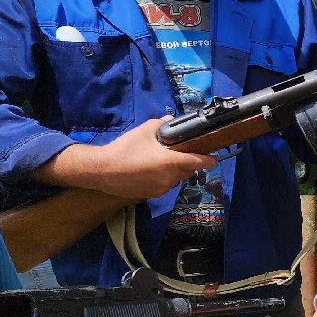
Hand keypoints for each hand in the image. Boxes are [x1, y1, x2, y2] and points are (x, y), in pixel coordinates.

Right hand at [85, 118, 216, 199]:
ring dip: (174, 171)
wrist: (102, 171)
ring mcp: (161, 188)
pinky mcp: (152, 195)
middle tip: (179, 153)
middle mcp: (170, 178)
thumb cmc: (125, 149)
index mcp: (172, 162)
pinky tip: (149, 171)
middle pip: (187, 170)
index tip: (215, 158)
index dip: (208, 160)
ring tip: (160, 161)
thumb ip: (161, 125)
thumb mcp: (144, 131)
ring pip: (175, 178)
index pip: (198, 162)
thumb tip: (171, 121)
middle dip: (187, 163)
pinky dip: (162, 178)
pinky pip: (164, 185)